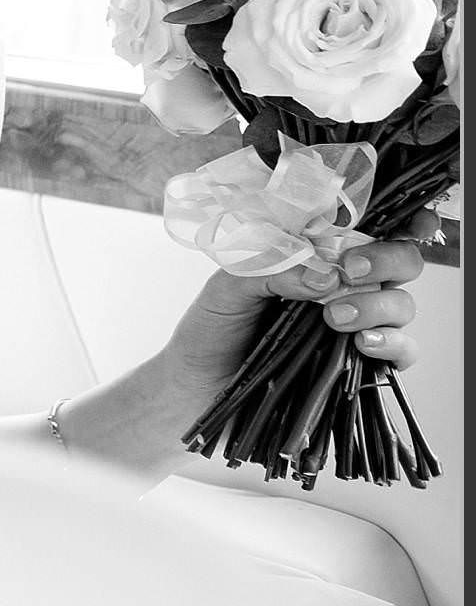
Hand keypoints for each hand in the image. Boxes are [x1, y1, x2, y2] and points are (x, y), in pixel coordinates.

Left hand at [160, 205, 442, 397]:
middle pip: (401, 263)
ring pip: (402, 305)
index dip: (400, 220)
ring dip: (378, 306)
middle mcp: (344, 286)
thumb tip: (324, 276)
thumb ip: (274, 270)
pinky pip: (402, 352)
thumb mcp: (230, 286)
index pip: (369, 228)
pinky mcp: (361, 364)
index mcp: (316, 255)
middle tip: (350, 272)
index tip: (403, 224)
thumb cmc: (214, 327)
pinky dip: (393, 345)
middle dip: (387, 260)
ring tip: (334, 317)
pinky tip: (364, 344)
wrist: (202, 385)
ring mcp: (357, 324)